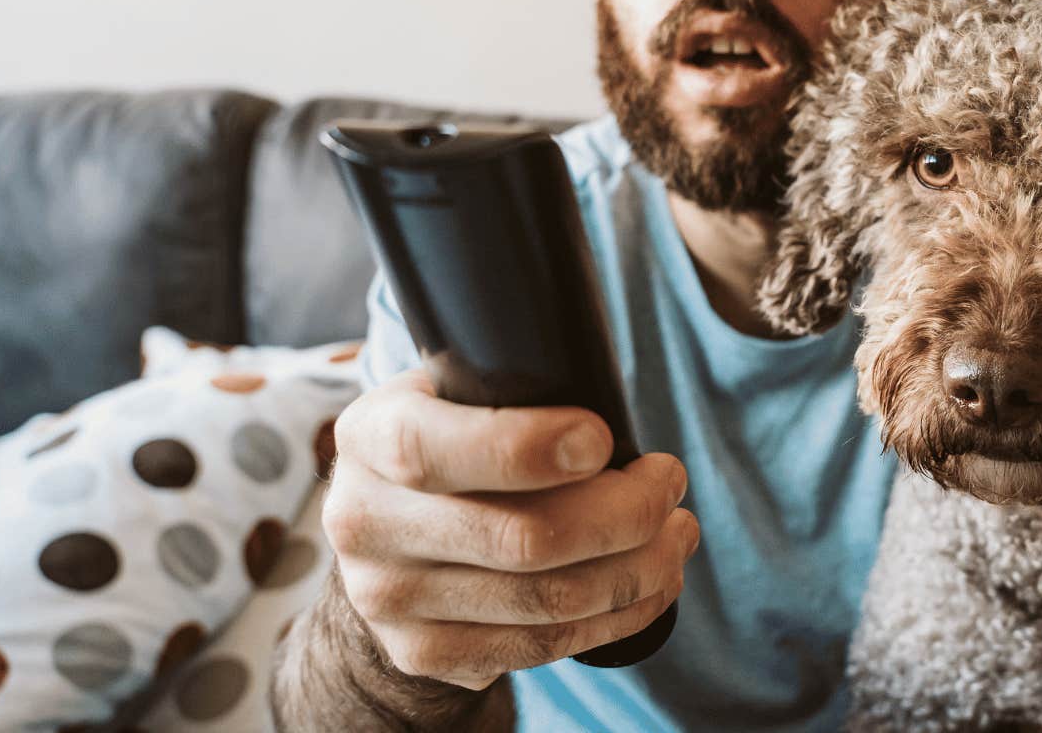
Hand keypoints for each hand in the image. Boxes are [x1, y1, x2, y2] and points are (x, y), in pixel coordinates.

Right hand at [321, 372, 697, 689]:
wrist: (390, 528)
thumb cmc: (454, 436)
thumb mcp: (456, 390)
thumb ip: (513, 388)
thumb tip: (608, 418)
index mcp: (369, 437)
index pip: (433, 450)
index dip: (527, 448)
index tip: (602, 438)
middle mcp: (364, 525)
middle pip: (520, 539)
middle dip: (626, 511)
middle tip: (670, 480)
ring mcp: (389, 600)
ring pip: (547, 601)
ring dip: (640, 567)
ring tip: (678, 531)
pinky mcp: (426, 653)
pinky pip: (544, 644)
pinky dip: (620, 614)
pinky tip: (654, 581)